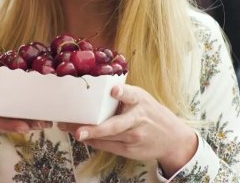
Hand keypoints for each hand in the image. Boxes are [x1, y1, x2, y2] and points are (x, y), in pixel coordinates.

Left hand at [58, 84, 196, 177]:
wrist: (172, 138)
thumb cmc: (150, 113)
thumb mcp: (142, 99)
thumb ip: (124, 95)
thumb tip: (96, 89)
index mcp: (140, 101)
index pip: (131, 95)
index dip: (122, 93)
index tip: (113, 90)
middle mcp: (137, 119)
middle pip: (114, 125)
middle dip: (94, 129)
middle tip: (77, 130)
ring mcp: (133, 137)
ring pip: (106, 137)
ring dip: (86, 133)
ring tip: (67, 128)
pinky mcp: (129, 150)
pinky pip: (107, 146)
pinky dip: (93, 140)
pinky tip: (82, 135)